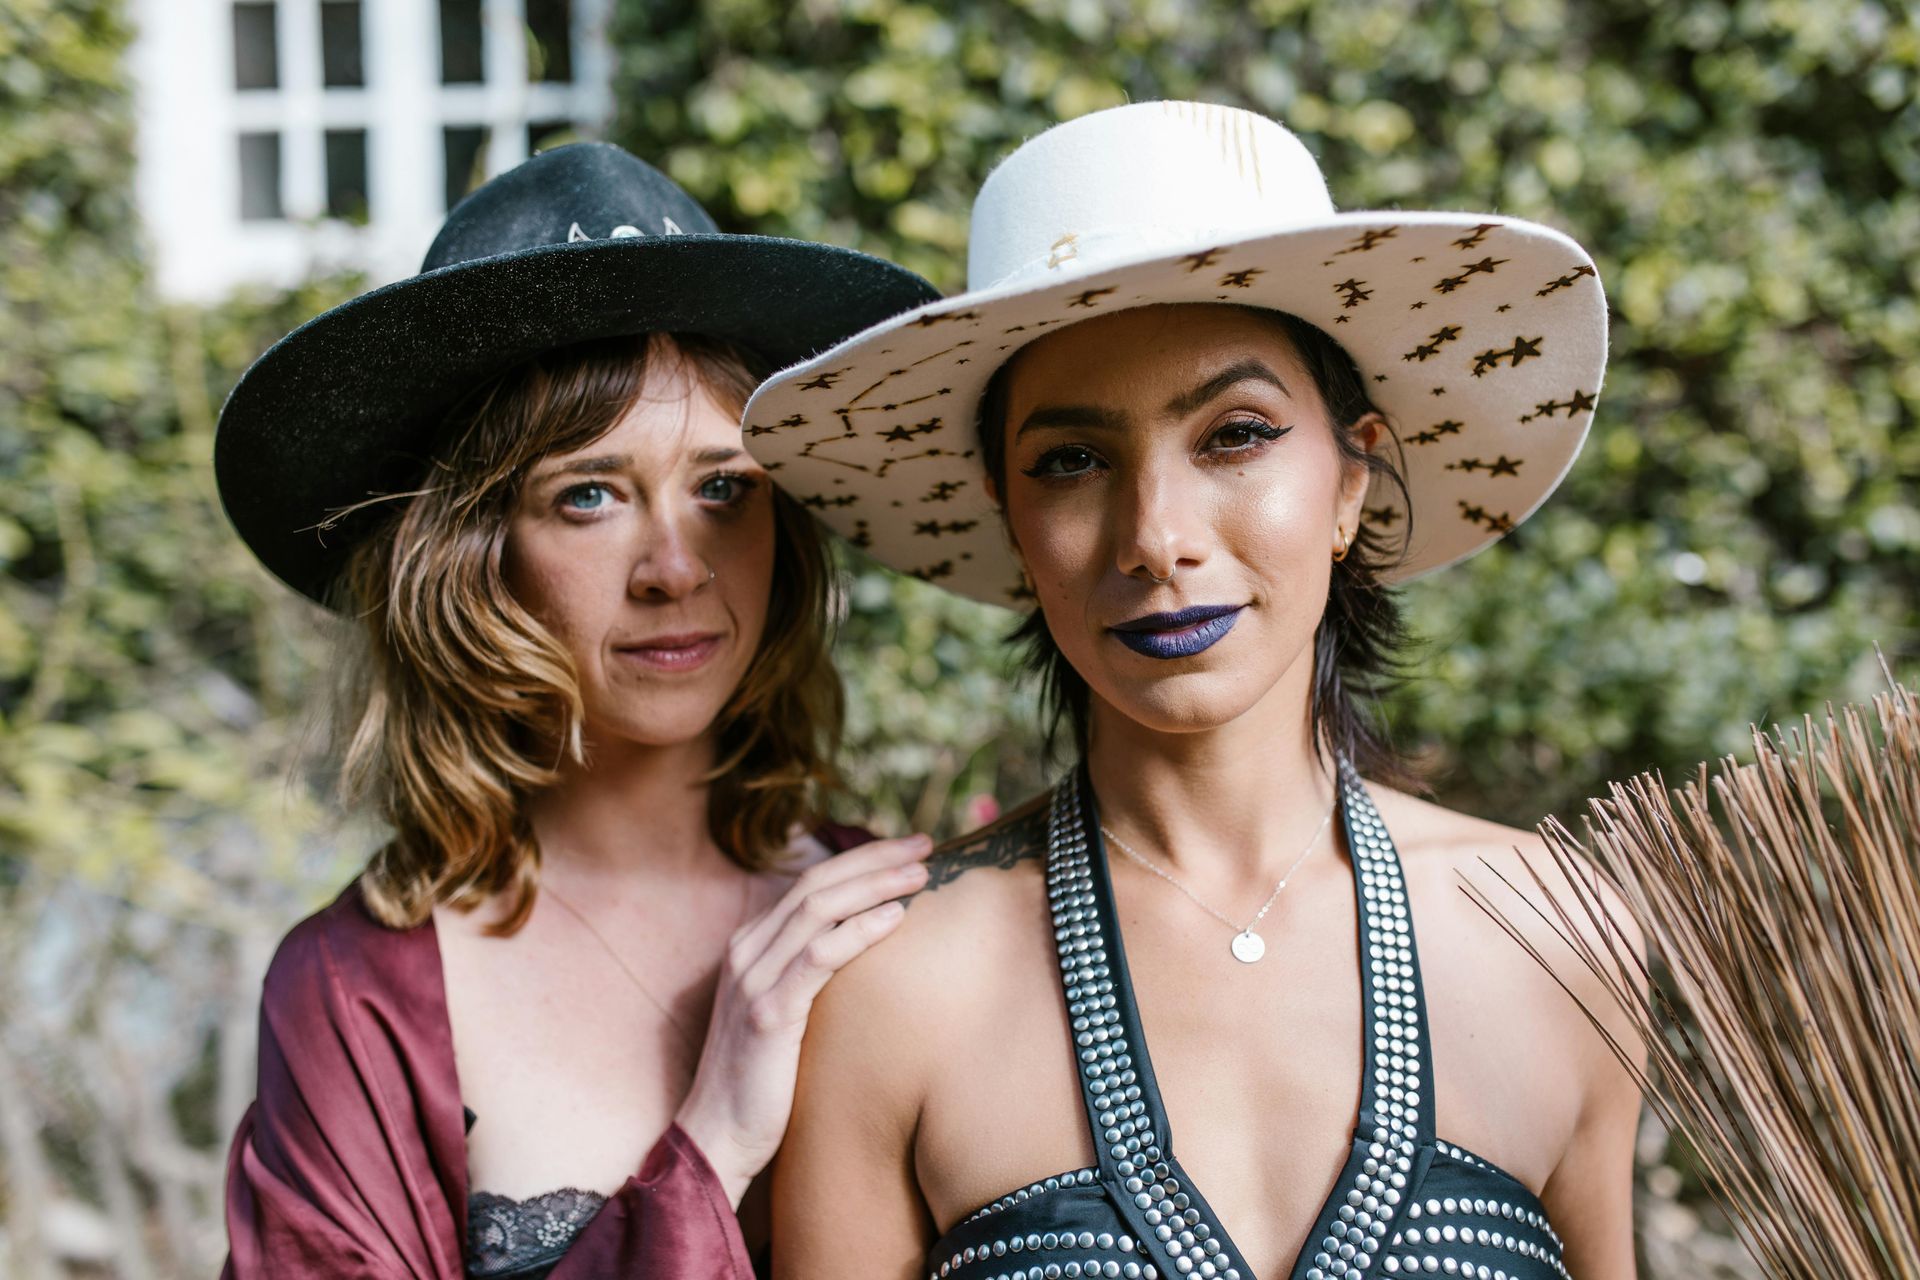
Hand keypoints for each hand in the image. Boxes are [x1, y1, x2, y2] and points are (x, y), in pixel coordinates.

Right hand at [674, 833, 931, 1205]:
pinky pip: (817, 959)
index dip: (860, 859)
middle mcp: (747, 952)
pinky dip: (858, 932)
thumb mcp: (785, 1011)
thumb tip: (868, 946)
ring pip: (817, 910)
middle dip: (873, 858)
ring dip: (873, 885)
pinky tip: (894, 918)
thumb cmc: (764, 1078)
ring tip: (919, 874)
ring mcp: (753, 980)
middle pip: (816, 884)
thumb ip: (811, 973)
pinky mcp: (766, 1013)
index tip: (908, 848)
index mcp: (750, 945)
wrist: (719, 1135)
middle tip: (924, 845)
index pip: (810, 882)